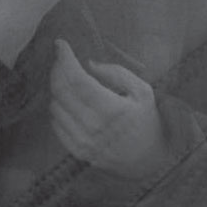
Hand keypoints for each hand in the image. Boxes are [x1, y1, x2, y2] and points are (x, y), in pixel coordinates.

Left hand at [50, 40, 167, 177]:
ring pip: (55, 105)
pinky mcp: (77, 151)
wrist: (151, 161)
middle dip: (57, 69)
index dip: (65, 59)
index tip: (60, 44)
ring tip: (71, 82)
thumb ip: (116, 74)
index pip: (77, 79)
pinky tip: (70, 103)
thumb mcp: (142, 92)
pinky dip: (58, 108)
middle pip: (61, 90)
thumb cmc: (147, 121)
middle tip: (62, 59)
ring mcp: (83, 141)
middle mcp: (93, 126)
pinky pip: (55, 123)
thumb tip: (88, 64)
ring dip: (58, 89)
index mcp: (112, 109)